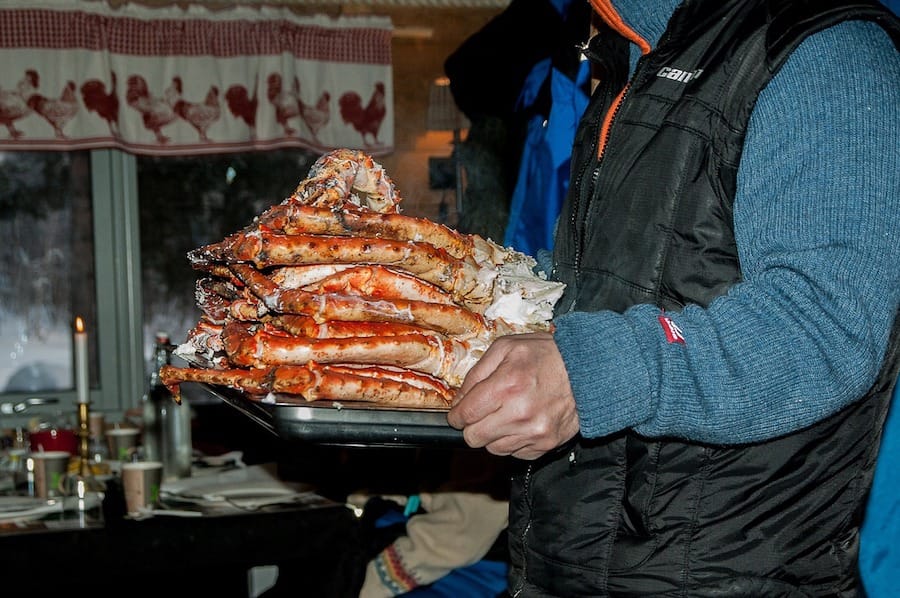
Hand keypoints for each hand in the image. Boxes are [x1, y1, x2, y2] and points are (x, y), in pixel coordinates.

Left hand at [447, 332, 578, 459]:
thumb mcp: (506, 347)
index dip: (456, 415)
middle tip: (481, 414)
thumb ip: (476, 373)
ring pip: (493, 449)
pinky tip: (521, 423)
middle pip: (474, 438)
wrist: (588, 370)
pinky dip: (513, 441)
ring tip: (505, 415)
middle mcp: (519, 413)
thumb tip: (459, 400)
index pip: (465, 415)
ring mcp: (534, 432)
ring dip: (493, 435)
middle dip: (472, 426)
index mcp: (506, 385)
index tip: (459, 412)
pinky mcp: (546, 444)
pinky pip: (515, 454)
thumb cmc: (546, 355)